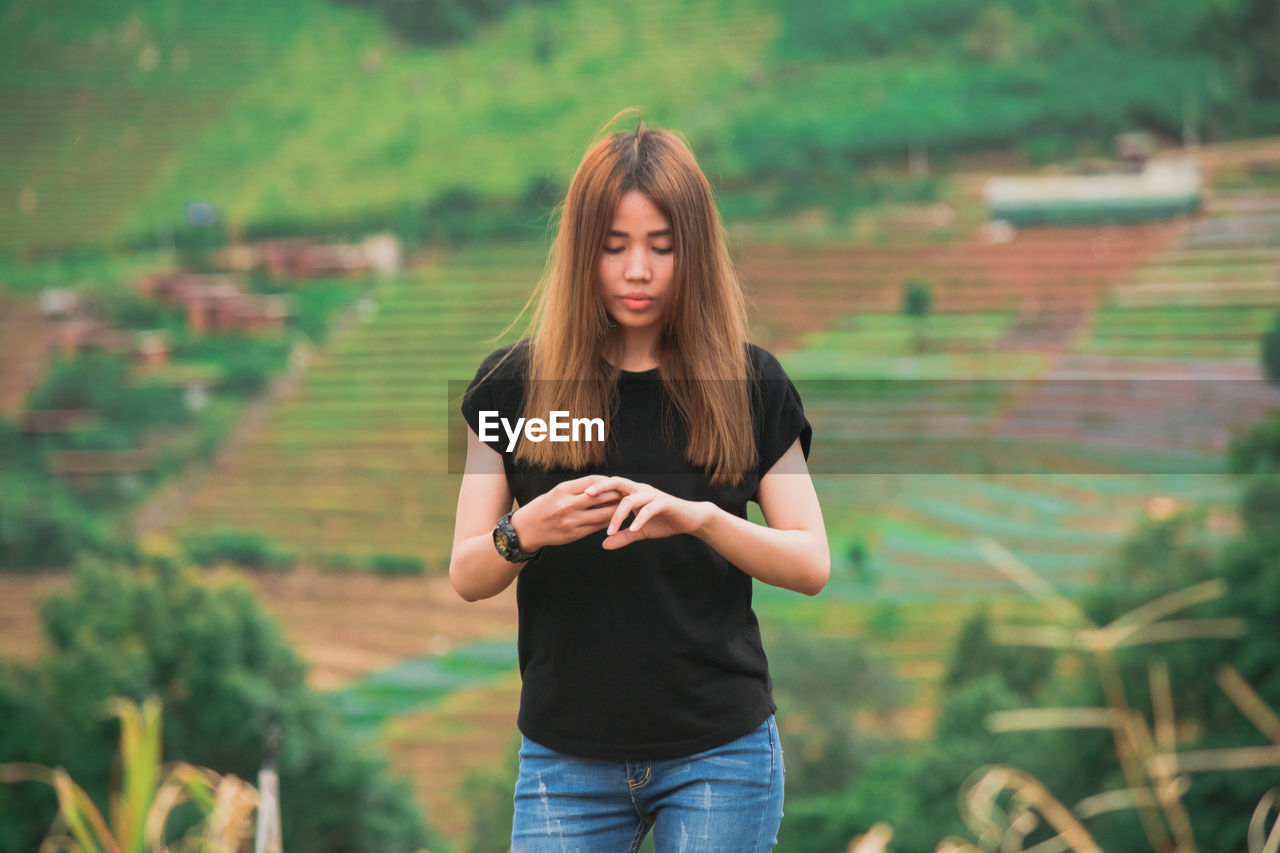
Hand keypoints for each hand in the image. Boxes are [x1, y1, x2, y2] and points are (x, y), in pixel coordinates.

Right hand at [512, 475, 621, 550]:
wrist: (527, 529)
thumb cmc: (544, 507)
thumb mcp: (557, 492)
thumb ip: (578, 489)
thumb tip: (603, 485)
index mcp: (563, 490)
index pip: (593, 481)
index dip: (607, 481)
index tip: (614, 482)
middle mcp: (568, 505)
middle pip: (601, 496)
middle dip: (616, 494)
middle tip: (626, 492)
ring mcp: (572, 521)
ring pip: (603, 513)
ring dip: (617, 509)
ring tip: (624, 506)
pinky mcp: (575, 534)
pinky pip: (598, 527)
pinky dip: (608, 522)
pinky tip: (614, 519)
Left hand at [584, 477, 713, 549]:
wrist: (690, 519)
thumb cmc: (664, 522)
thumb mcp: (640, 531)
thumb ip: (623, 536)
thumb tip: (604, 544)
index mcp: (632, 493)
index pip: (610, 487)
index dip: (595, 491)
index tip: (578, 500)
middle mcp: (640, 489)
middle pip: (617, 482)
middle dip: (601, 487)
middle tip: (585, 496)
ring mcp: (652, 494)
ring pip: (630, 498)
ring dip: (618, 514)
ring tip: (610, 530)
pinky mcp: (664, 503)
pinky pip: (648, 509)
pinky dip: (639, 519)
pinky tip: (633, 530)